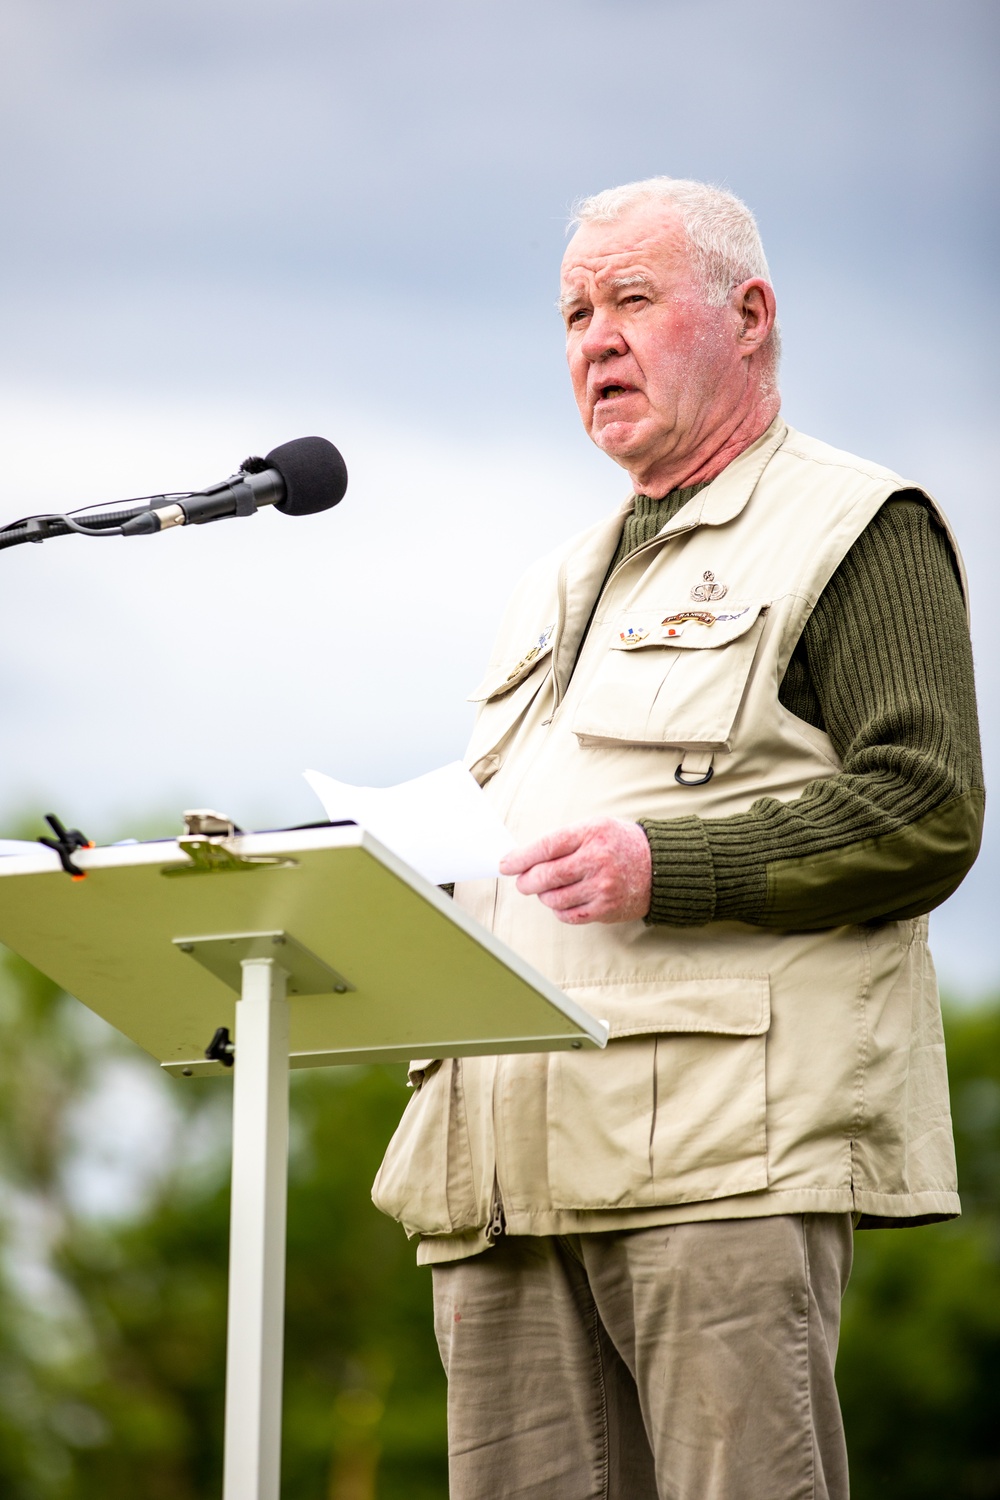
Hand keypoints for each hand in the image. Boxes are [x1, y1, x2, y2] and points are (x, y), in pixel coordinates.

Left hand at [499, 818, 651, 924]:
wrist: (659, 866)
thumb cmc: (621, 844)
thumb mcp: (595, 827)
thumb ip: (564, 839)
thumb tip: (526, 857)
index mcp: (592, 833)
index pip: (547, 846)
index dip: (521, 857)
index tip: (506, 864)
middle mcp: (597, 860)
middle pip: (546, 875)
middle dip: (526, 881)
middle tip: (522, 882)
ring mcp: (602, 887)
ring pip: (554, 898)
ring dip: (543, 896)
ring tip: (547, 890)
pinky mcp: (606, 909)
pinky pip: (568, 915)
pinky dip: (559, 910)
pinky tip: (563, 901)